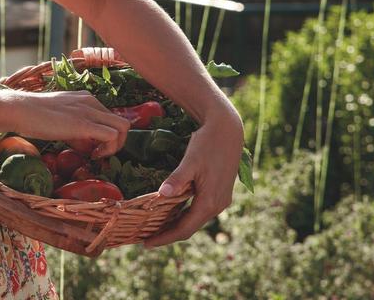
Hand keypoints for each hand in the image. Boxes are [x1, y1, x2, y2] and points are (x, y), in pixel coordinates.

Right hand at [0, 89, 129, 156]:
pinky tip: (93, 155)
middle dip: (117, 142)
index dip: (107, 135)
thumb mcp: (60, 118)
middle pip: (122, 122)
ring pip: (123, 127)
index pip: (110, 117)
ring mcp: (89, 112)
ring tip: (98, 154)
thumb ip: (75, 128)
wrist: (20, 109)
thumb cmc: (33, 116)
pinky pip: (112, 135)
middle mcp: (91, 101)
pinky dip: (109, 149)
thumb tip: (86, 145)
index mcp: (86, 98)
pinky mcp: (84, 124)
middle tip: (100, 153)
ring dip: (116, 146)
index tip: (94, 148)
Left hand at [143, 111, 243, 247]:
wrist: (228, 129)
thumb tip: (162, 194)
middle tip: (145, 238)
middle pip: (189, 227)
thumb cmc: (207, 143)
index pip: (184, 228)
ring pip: (195, 219)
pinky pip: (200, 210)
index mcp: (210, 202)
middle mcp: (218, 205)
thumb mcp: (190, 160)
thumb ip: (177, 179)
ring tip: (155, 228)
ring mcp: (221, 199)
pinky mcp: (220, 192)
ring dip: (176, 224)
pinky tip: (171, 211)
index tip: (146, 243)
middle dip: (168, 234)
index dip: (164, 237)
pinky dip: (184, 214)